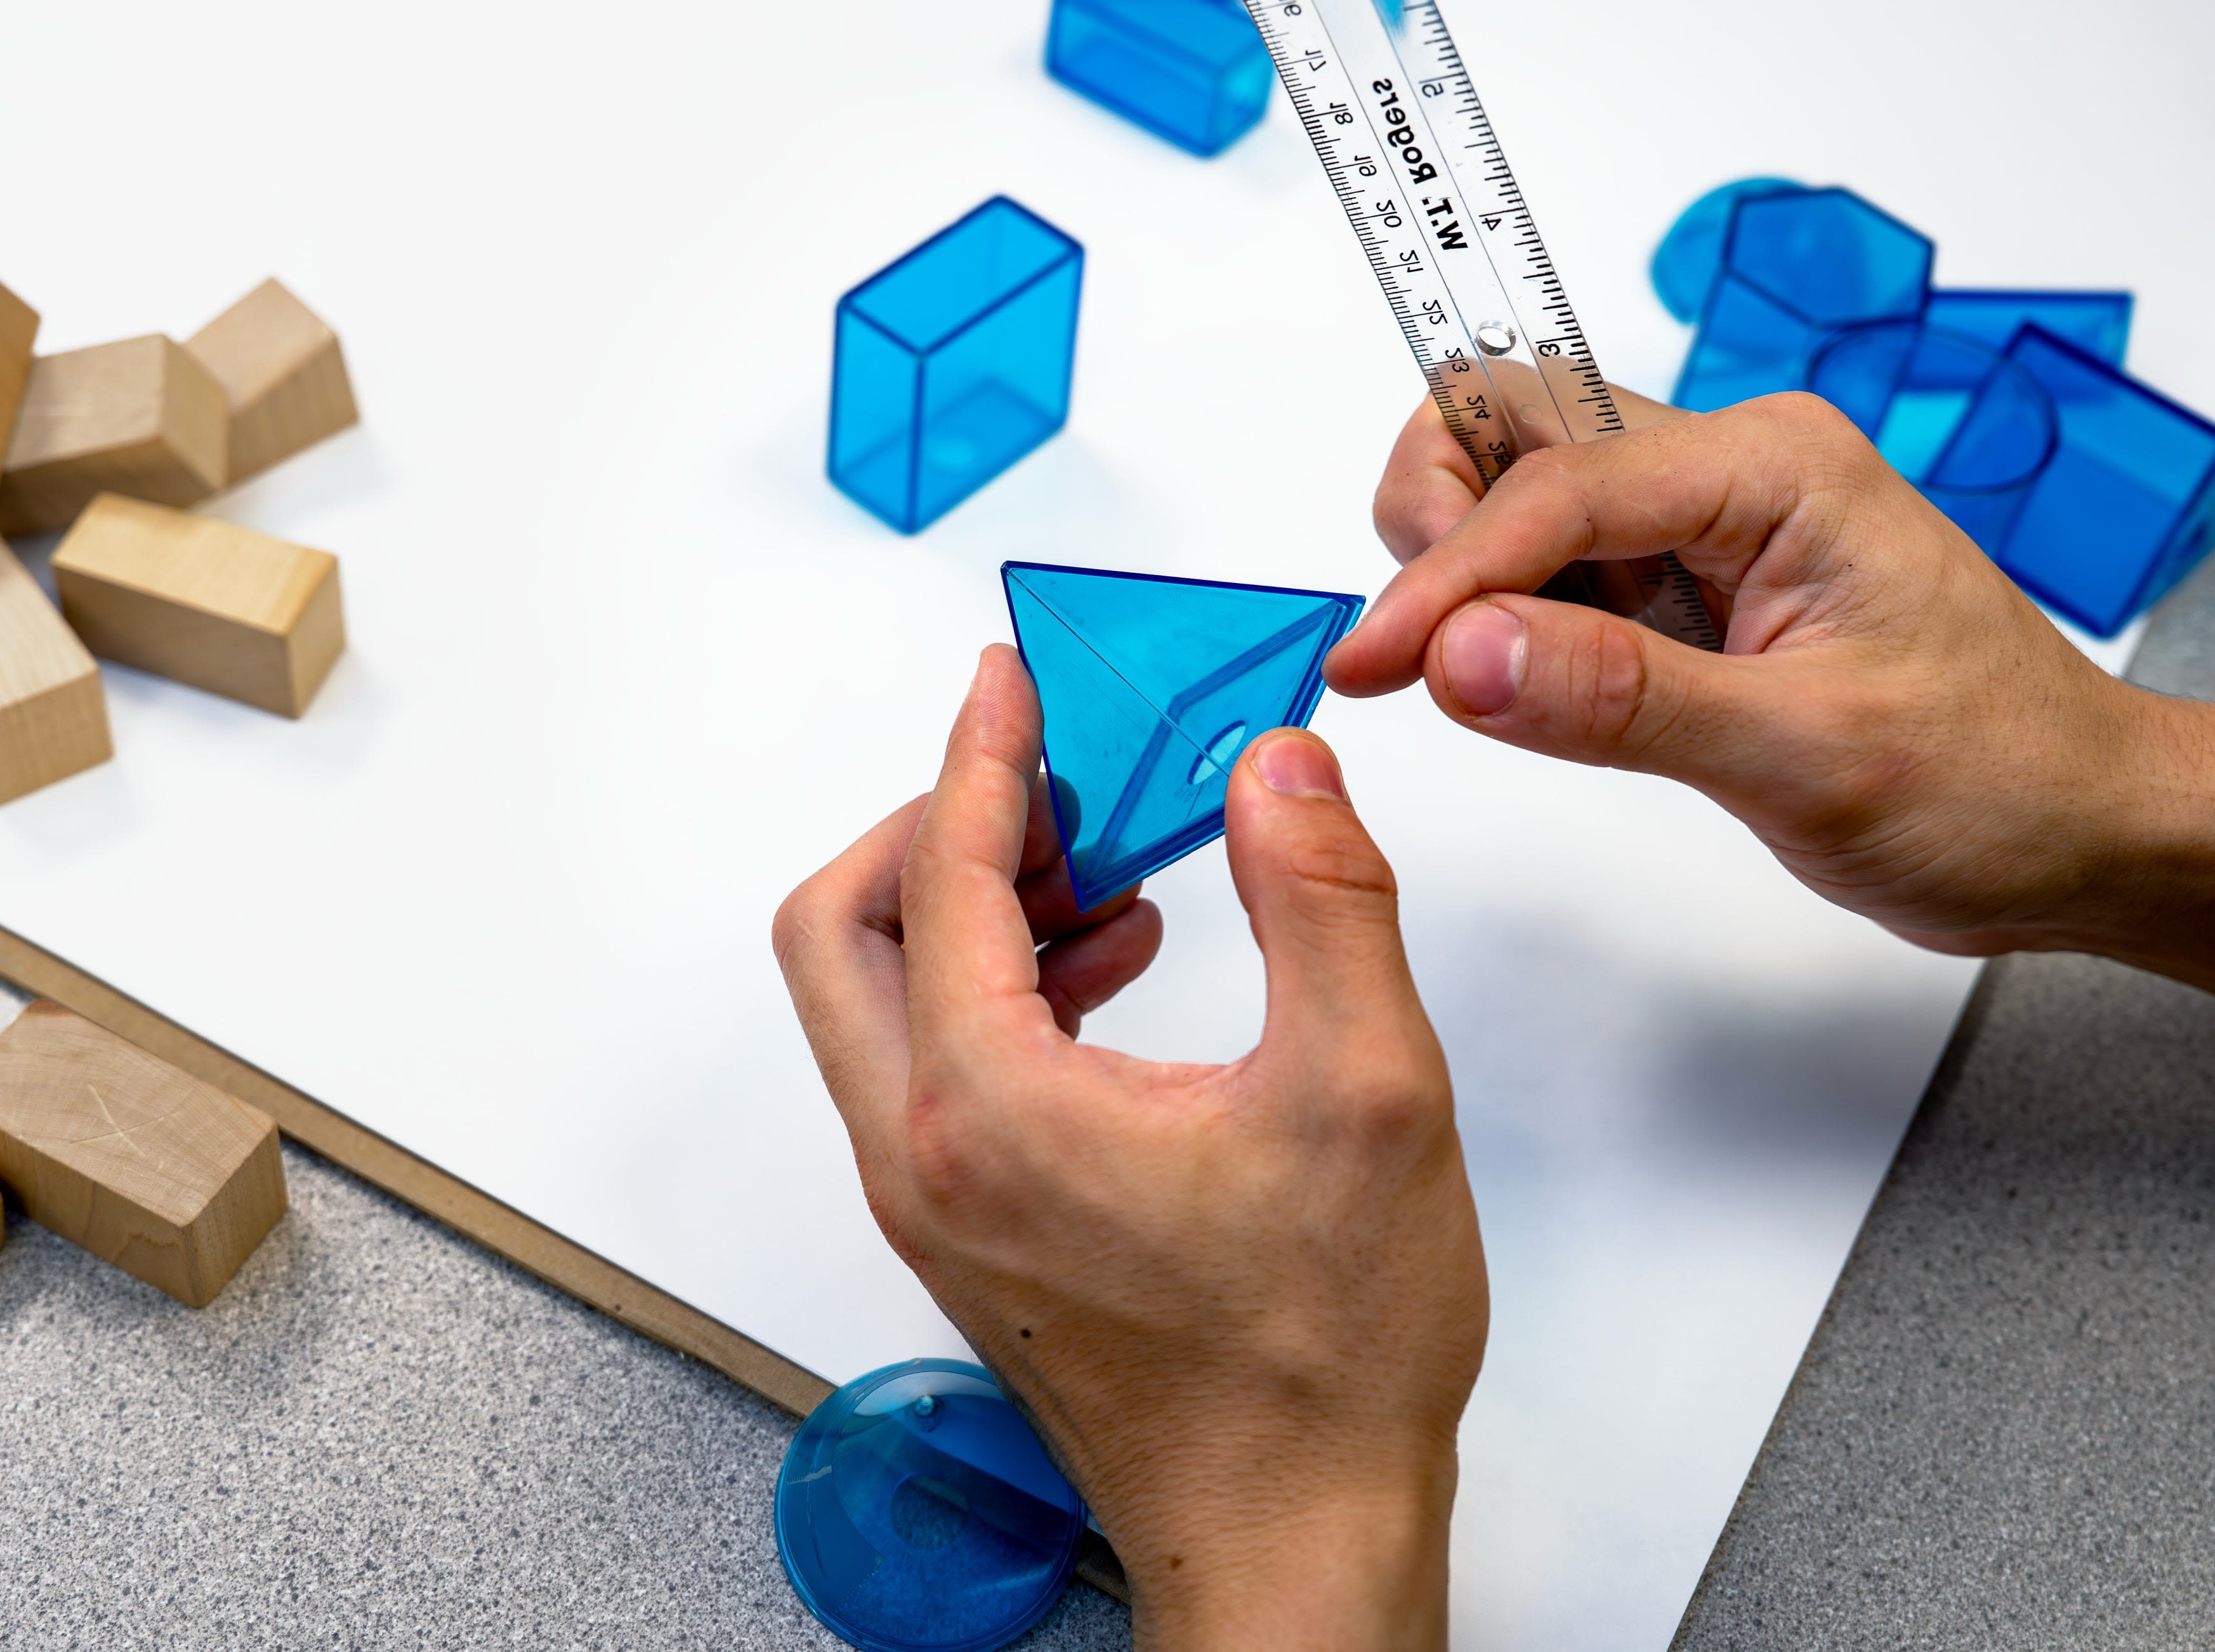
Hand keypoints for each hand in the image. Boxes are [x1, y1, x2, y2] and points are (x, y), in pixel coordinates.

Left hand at [774, 647, 1486, 1649]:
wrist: (1293, 1531)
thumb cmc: (1319, 1361)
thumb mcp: (1370, 1093)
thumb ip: (1325, 901)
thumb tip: (1275, 770)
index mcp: (992, 1111)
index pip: (944, 875)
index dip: (983, 756)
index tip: (1015, 682)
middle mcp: (927, 1157)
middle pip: (844, 931)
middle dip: (937, 828)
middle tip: (1052, 781)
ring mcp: (936, 1201)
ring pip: (880, 1001)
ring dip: (969, 905)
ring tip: (1107, 871)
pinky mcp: (969, 1230)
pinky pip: (932, 1064)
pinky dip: (995, 986)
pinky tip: (1117, 970)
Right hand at [1331, 392, 2214, 1026]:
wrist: (2075, 826)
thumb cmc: (1994, 778)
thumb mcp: (1809, 754)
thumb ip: (1622, 699)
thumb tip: (1461, 653)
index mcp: (1773, 467)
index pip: (1558, 487)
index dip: (1448, 574)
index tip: (1370, 663)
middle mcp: (1727, 469)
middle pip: (1511, 419)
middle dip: (1435, 510)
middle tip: (1412, 640)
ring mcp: (1700, 526)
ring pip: (1513, 487)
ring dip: (1458, 563)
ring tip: (1464, 675)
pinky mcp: (1679, 591)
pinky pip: (1549, 571)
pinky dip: (1495, 615)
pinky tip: (1509, 686)